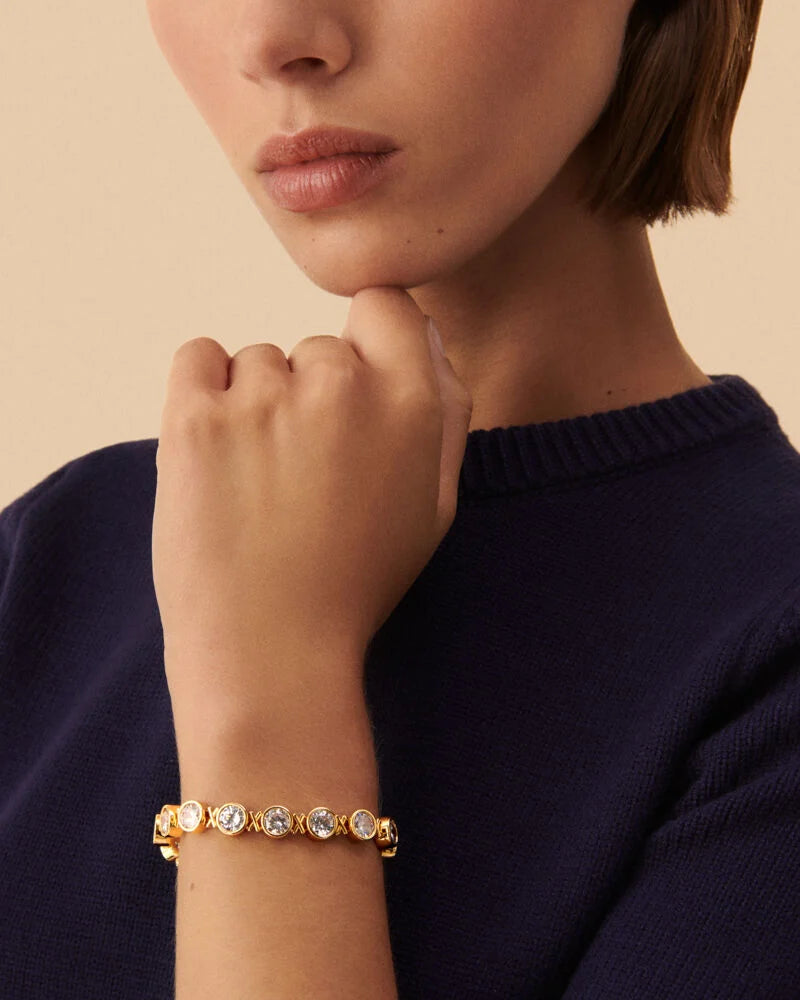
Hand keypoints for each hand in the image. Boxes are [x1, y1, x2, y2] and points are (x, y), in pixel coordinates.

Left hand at [151, 286, 471, 742]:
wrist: (271, 652)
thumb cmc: (356, 584)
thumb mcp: (434, 508)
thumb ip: (444, 412)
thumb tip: (426, 337)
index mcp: (411, 405)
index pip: (388, 305)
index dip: (369, 343)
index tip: (353, 392)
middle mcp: (342, 386)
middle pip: (320, 345)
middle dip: (314, 393)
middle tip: (305, 471)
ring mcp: (264, 399)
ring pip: (260, 360)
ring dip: (259, 402)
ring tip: (261, 481)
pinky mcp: (195, 417)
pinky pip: (199, 357)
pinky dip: (205, 389)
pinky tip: (219, 447)